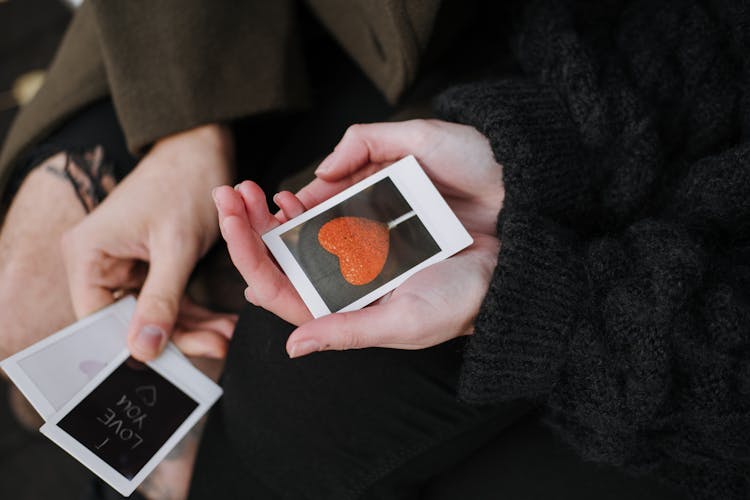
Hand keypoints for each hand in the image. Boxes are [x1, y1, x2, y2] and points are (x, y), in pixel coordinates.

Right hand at [62, 124, 235, 360]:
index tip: (171, 365)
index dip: (133, 345)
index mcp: (87, 255)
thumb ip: (161, 300)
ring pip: (154, 313)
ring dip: (192, 326)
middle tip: (217, 346)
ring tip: (226, 334)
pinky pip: (168, 299)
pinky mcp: (148, 265)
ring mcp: (123, 265)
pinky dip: (195, 310)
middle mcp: (97, 263)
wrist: (201, 148)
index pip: (100, 320)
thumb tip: (143, 350)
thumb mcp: (175, 247)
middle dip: (176, 335)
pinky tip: (221, 322)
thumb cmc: (183, 184)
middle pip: (130, 320)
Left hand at [214, 119, 502, 356]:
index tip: (232, 223)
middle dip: (249, 226)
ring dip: (272, 212)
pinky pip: (331, 212)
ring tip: (252, 191)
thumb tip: (292, 347)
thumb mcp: (405, 322)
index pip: (280, 287)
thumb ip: (348, 331)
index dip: (250, 256)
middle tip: (228, 194)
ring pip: (299, 233)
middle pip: (280, 256)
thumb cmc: (462, 298)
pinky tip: (296, 192)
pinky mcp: (374, 225)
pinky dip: (310, 200)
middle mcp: (342, 281)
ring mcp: (356, 251)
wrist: (508, 261)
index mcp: (342, 307)